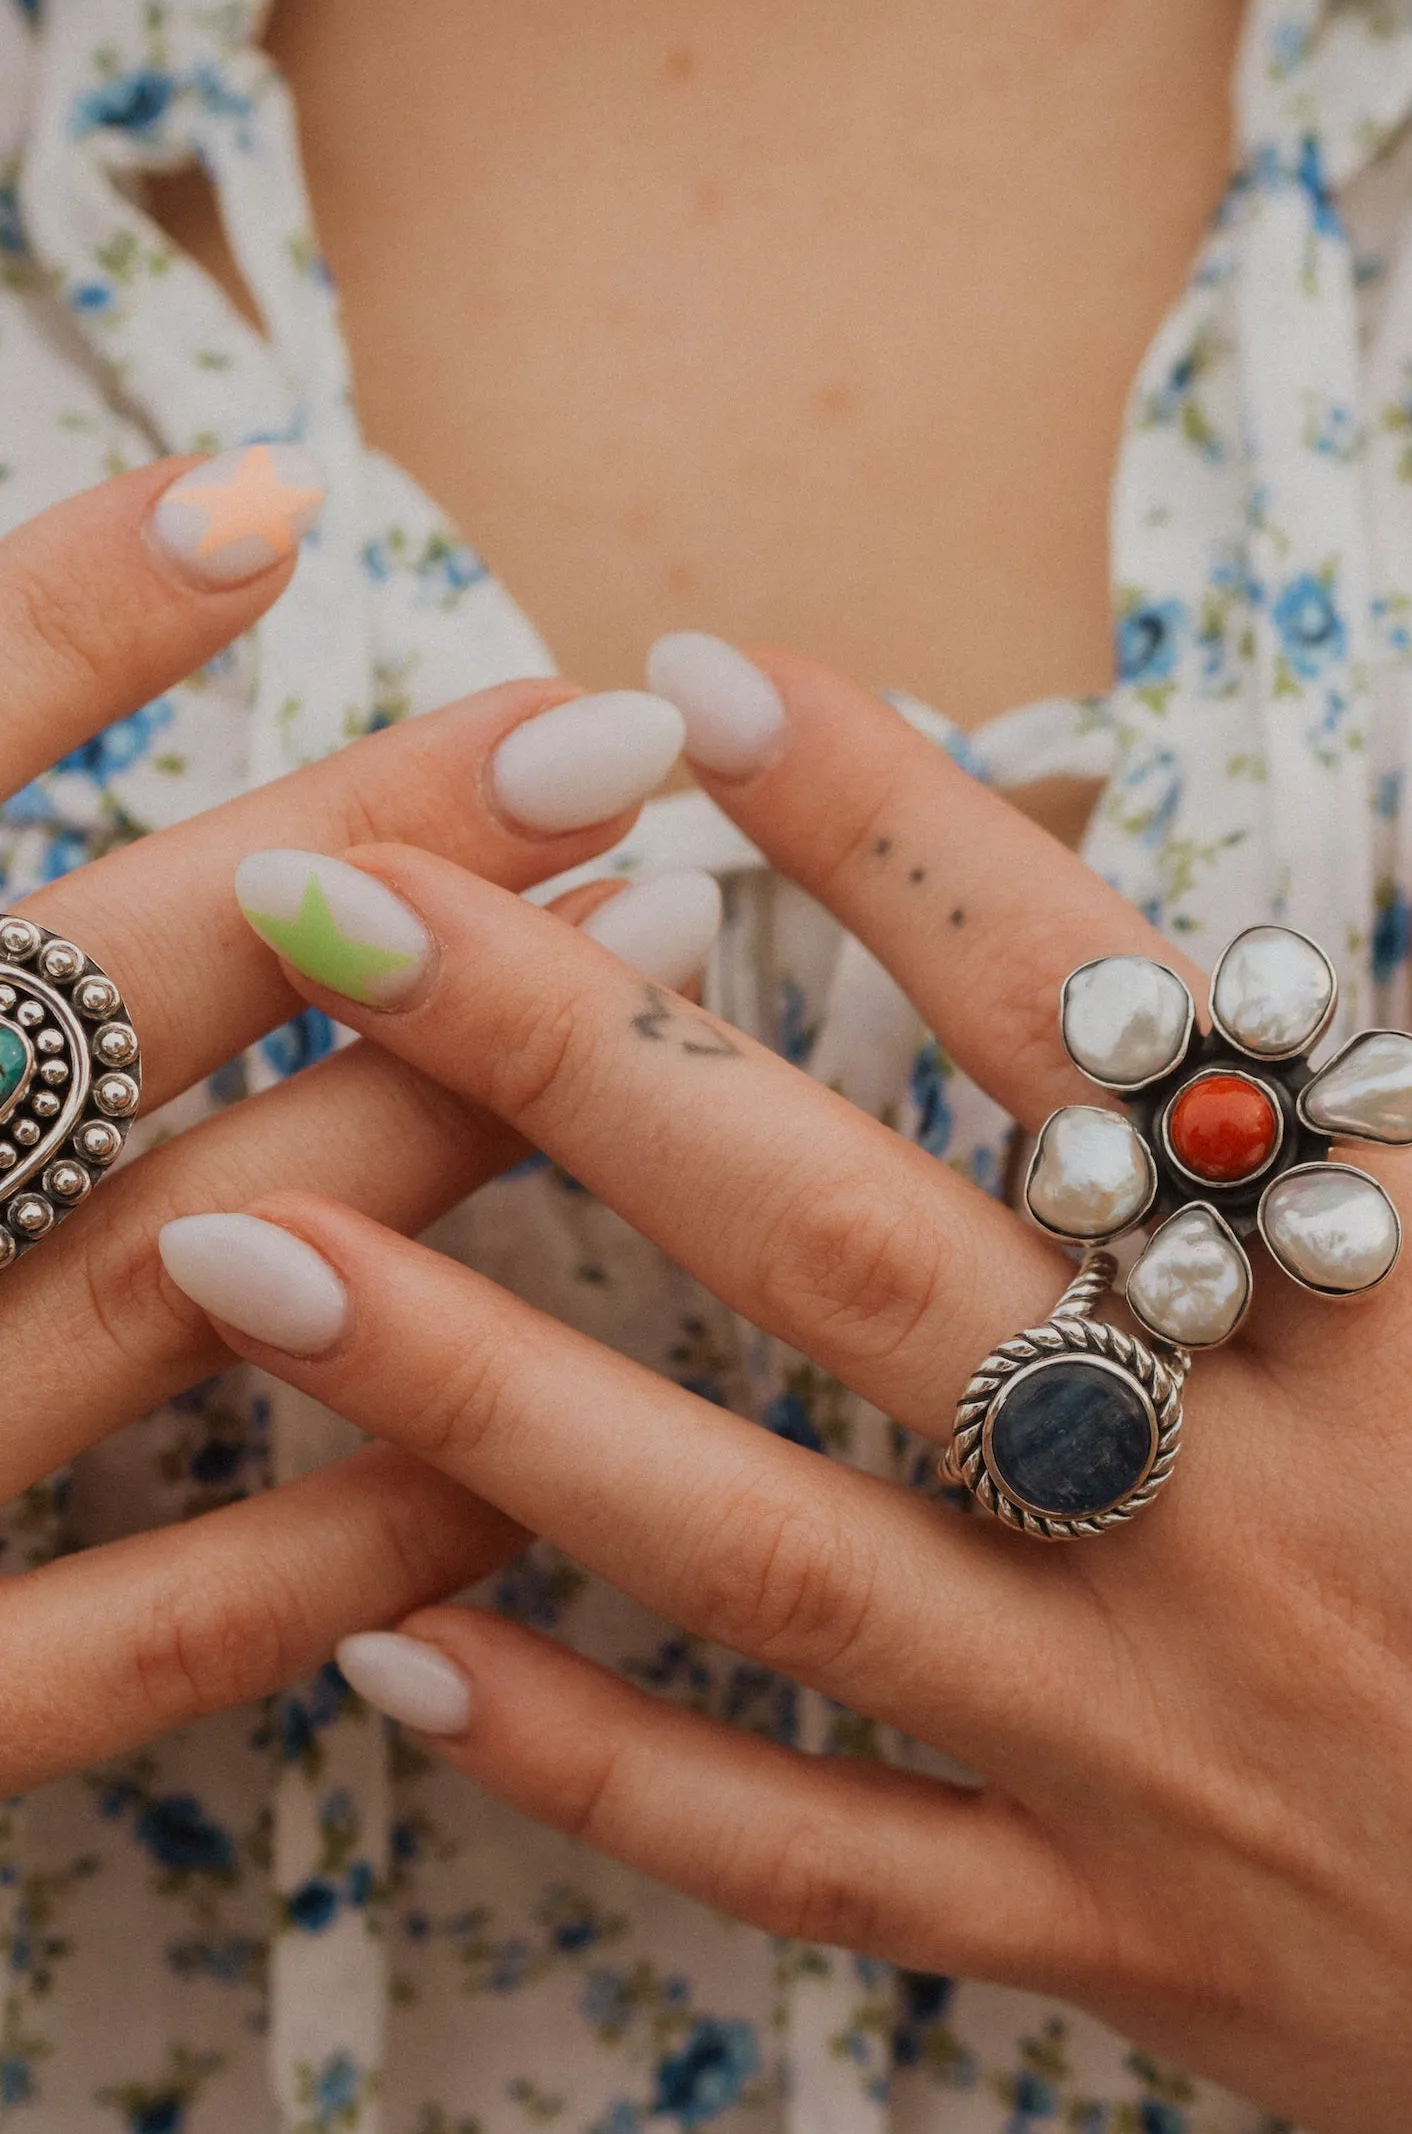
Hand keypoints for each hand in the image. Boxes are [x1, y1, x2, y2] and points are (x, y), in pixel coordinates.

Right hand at [0, 454, 711, 1791]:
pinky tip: (519, 1429)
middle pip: (74, 1020)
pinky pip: (150, 1636)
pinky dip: (344, 1527)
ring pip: (166, 1284)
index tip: (271, 497)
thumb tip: (143, 569)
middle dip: (357, 875)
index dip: (57, 632)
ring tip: (632, 962)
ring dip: (415, 1131)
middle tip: (595, 737)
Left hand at [159, 652, 1411, 2133]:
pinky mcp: (1135, 1957)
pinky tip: (401, 1664)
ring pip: (766, 1553)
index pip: (1103, 1014)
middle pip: (854, 1250)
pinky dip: (607, 1779)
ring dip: (483, 1393)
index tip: (691, 674)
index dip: (882, 819)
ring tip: (245, 1244)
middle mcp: (1265, 1530)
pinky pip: (819, 1871)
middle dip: (573, 1054)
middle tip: (332, 897)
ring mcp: (1171, 1766)